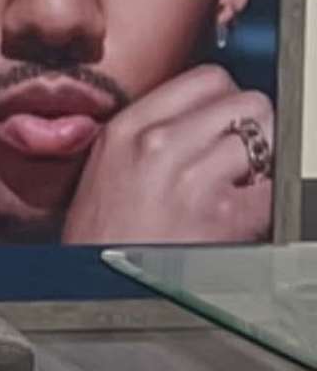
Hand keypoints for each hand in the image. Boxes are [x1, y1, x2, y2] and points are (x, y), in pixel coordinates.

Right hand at [59, 59, 277, 243]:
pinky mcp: (225, 216)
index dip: (225, 99)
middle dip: (252, 126)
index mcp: (128, 128)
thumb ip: (150, 132)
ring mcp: (194, 178)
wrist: (95, 292)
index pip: (206, 78)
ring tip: (241, 183)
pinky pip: (274, 187)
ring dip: (263, 161)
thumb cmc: (100, 240)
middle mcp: (160, 144)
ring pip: (267, 137)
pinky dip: (269, 199)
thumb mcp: (107, 167)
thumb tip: (202, 115)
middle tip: (240, 154)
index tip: (224, 119)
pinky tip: (244, 212)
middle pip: (245, 101)